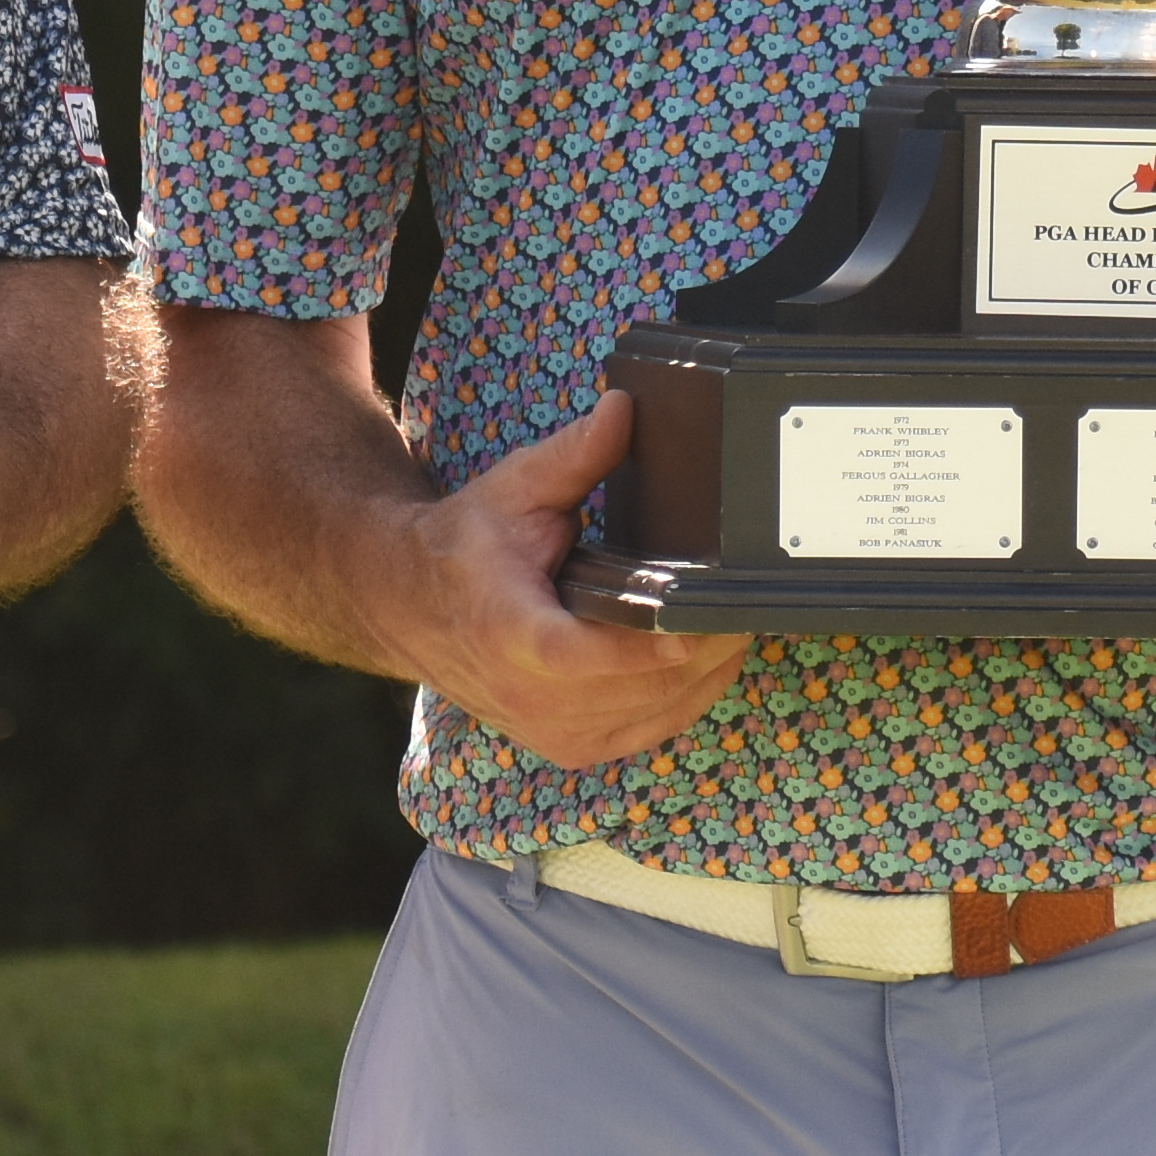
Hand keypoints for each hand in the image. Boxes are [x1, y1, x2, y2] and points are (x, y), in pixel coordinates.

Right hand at [361, 389, 746, 771]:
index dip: (654, 644)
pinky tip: (704, 663)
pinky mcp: (567, 747)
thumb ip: (575, 454)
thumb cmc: (462, 545)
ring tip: (734, 625)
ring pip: (655, 716)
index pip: (592, 656)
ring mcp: (549, 731)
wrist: (407, 606)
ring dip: (704, 677)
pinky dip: (684, 701)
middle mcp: (528, 696)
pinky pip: (646, 733)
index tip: (703, 618)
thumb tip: (624, 409)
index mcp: (511, 632)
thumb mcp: (514, 487)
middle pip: (643, 688)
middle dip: (705, 649)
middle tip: (748, 604)